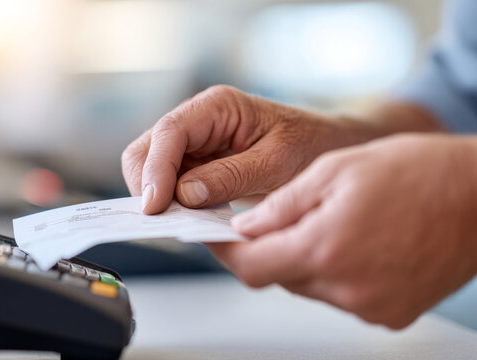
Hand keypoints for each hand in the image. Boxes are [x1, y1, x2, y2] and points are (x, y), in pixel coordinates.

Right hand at [122, 85, 381, 213]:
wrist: (328, 150)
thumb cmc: (311, 147)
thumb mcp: (277, 163)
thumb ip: (231, 177)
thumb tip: (183, 194)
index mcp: (218, 107)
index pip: (170, 132)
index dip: (156, 170)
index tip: (155, 206)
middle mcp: (199, 120)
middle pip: (148, 148)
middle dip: (148, 184)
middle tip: (162, 220)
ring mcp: (195, 143)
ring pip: (151, 167)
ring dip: (157, 196)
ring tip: (176, 222)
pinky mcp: (196, 165)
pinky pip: (168, 183)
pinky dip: (169, 202)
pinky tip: (185, 218)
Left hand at [207, 134, 476, 328]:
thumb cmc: (422, 171)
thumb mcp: (337, 169)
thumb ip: (282, 204)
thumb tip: (245, 226)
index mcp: (326, 247)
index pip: (251, 265)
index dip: (226, 250)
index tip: (213, 236)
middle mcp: (347, 287)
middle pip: (279, 277)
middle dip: (267, 249)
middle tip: (268, 220)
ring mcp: (371, 306)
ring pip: (309, 287)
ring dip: (302, 259)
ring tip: (326, 223)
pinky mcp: (390, 314)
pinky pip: (341, 297)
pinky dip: (333, 272)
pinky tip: (354, 243)